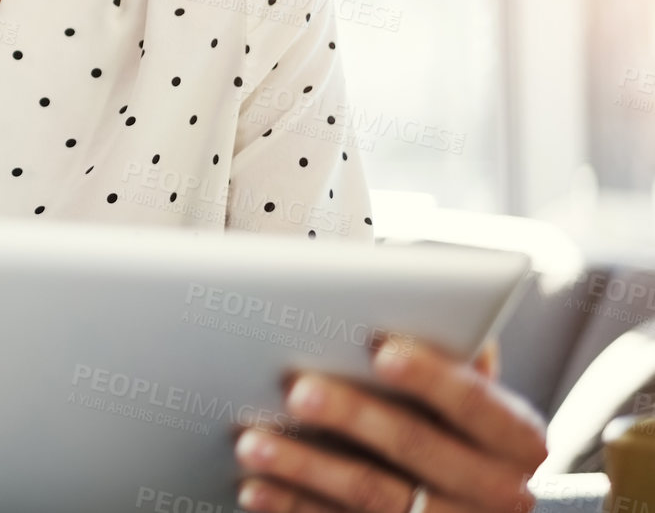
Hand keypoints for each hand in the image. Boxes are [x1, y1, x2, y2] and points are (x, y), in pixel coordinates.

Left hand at [232, 333, 548, 511]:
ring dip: (306, 467)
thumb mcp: (462, 378)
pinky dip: (294, 506)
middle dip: (353, 415)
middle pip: (416, 448)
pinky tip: (254, 487)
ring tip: (251, 440)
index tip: (380, 349)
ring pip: (374, 496)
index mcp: (516, 436)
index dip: (429, 375)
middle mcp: (497, 490)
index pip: (475, 402)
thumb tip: (412, 279)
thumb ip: (448, 339)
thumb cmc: (445, 408)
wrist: (462, 492)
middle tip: (296, 389)